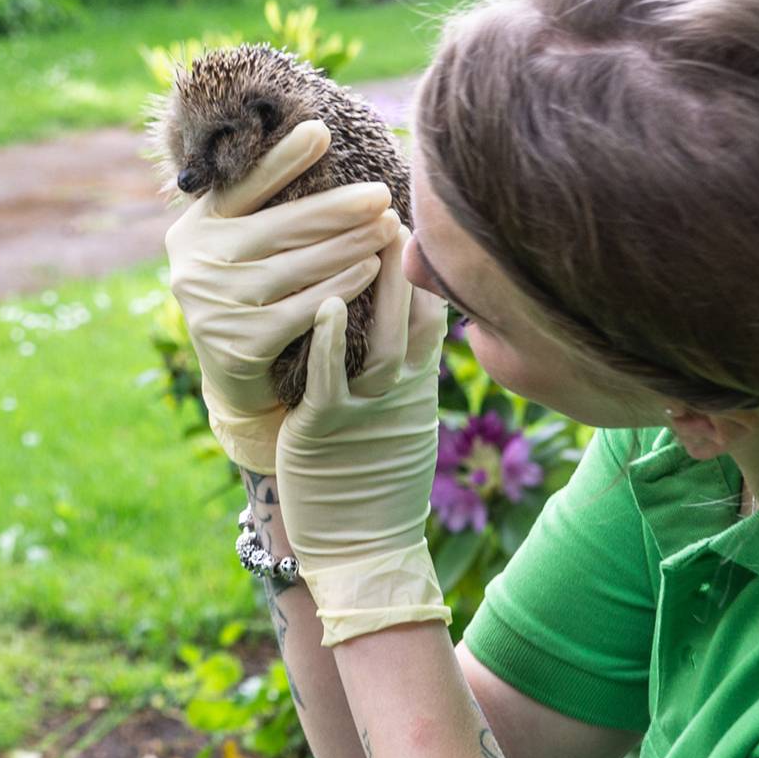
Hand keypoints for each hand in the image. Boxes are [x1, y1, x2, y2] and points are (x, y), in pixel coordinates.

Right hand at [164, 119, 401, 473]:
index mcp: (196, 227)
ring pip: (295, 268)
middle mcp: (195, 262)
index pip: (243, 187)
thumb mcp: (241, 242)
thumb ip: (260, 206)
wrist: (236, 376)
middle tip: (382, 195)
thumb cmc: (251, 291)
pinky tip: (371, 270)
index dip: (281, 159)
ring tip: (387, 228)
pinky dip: (339, 287)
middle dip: (337, 209)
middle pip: (278, 228)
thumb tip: (316, 133)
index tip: (321, 131)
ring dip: (348, 246)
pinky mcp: (238, 344)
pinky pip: (300, 309)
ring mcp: (214, 305)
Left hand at [274, 223, 450, 645]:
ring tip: (367, 235)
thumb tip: (411, 321)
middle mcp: (402, 394)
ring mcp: (368, 411)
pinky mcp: (329, 430)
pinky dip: (328, 340)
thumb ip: (407, 369)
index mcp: (419, 386)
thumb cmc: (376, 482)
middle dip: (406, 262)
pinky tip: (323, 300)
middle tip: (394, 207)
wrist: (363, 550)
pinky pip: (330, 378)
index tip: (417, 221)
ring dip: (376, 287)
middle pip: (414, 316)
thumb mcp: (404, 417)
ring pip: (380, 339)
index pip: (435, 314)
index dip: (428, 268)